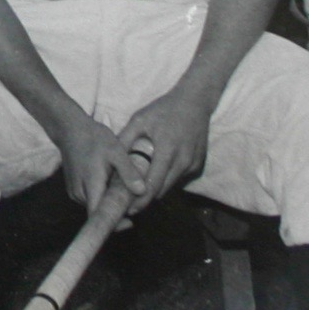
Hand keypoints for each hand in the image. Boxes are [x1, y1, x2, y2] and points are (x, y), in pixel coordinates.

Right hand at [53, 115, 139, 219]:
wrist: (70, 129)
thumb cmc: (94, 138)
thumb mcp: (116, 152)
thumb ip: (129, 172)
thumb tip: (142, 192)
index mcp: (90, 186)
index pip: (98, 215)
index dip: (113, 223)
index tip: (129, 223)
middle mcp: (79, 193)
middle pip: (98, 212)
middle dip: (116, 210)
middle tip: (134, 201)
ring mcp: (75, 192)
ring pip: (95, 205)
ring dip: (109, 203)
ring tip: (125, 191)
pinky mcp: (74, 189)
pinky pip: (91, 198)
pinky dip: (102, 196)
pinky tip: (112, 185)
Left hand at [115, 88, 213, 203]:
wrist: (195, 102)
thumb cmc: (163, 109)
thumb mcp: (139, 120)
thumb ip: (125, 141)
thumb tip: (110, 162)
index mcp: (167, 150)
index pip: (152, 185)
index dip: (139, 200)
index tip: (126, 208)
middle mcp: (183, 161)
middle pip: (161, 191)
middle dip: (145, 199)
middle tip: (128, 202)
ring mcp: (193, 164)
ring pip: (170, 187)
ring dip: (156, 190)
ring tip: (138, 188)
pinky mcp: (198, 165)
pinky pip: (178, 179)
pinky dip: (166, 180)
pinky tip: (156, 172)